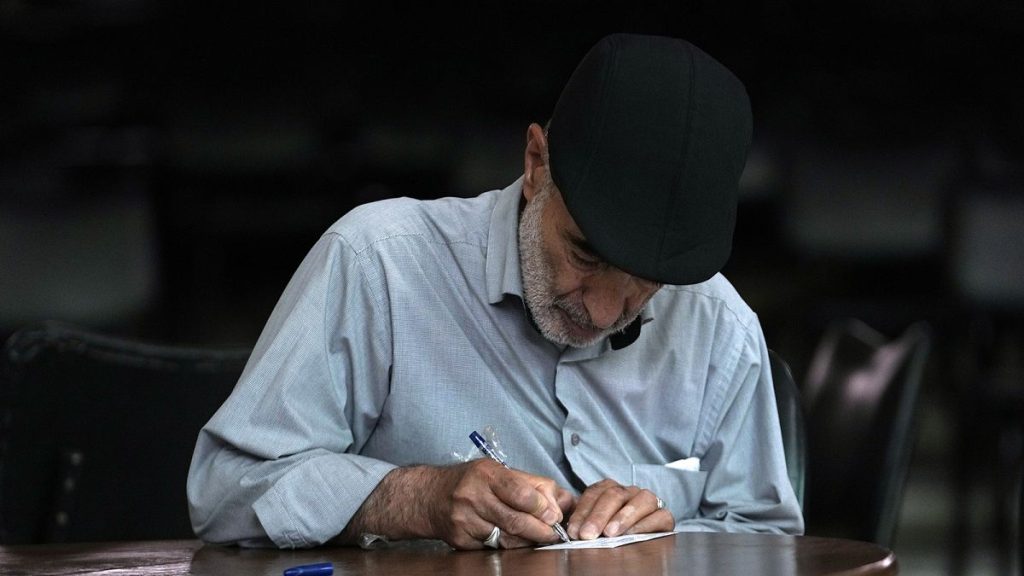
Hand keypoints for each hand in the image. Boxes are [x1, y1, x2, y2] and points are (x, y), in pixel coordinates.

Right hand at [432, 459, 573, 548]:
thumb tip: (564, 500)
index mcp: (487, 474)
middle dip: (541, 530)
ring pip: (506, 538)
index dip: (542, 507)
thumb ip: (532, 484)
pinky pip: (492, 548)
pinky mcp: (460, 539)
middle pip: (516, 520)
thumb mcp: (498, 471)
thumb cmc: (470, 481)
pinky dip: (509, 547)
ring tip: (539, 538)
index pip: (521, 493)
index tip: (554, 515)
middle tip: (554, 534)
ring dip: (528, 541)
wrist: (429, 496)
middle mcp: (473, 496)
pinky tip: (516, 542)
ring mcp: (465, 520)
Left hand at [566, 478, 672, 539]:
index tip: (574, 531)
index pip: (595, 493)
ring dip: (623, 517)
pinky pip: (660, 516)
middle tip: (587, 534)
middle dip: (599, 515)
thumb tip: (572, 530)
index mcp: (611, 489)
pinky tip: (632, 534)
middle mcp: (630, 492)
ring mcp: (650, 502)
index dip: (583, 511)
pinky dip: (646, 525)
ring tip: (609, 533)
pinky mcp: (665, 517)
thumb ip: (585, 522)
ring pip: (641, 500)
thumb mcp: (595, 524)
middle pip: (615, 495)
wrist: (639, 538)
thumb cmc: (611, 532)